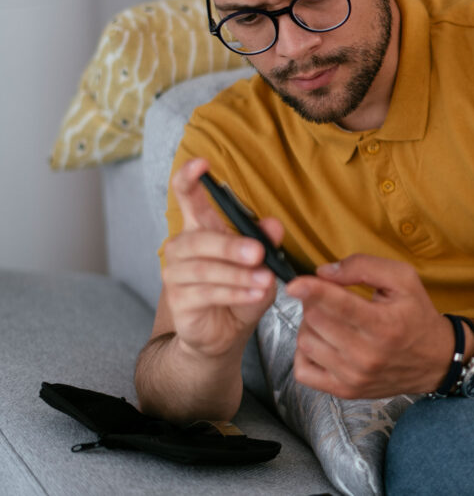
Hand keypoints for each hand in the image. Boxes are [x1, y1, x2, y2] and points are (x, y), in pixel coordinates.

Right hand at [160, 158, 278, 359]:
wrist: (224, 334)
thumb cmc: (241, 290)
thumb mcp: (262, 265)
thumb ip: (266, 244)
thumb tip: (273, 225)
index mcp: (201, 229)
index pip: (188, 197)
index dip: (190, 178)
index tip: (201, 163)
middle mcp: (182, 247)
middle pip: (200, 238)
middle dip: (231, 246)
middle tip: (259, 253)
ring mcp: (176, 275)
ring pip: (205, 269)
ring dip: (238, 275)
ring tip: (264, 282)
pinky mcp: (180, 301)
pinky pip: (208, 293)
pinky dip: (235, 293)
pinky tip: (255, 294)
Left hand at [286, 255, 453, 398]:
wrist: (435, 360)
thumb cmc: (417, 315)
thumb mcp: (403, 279)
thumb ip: (364, 267)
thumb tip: (324, 272)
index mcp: (384, 324)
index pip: (340, 306)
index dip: (313, 291)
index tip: (294, 283)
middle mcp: (367, 354)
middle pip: (316, 320)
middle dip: (314, 300)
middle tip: (326, 295)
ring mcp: (353, 376)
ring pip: (306, 343)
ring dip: (309, 324)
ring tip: (327, 317)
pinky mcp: (345, 390)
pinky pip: (303, 371)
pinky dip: (304, 352)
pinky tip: (320, 341)